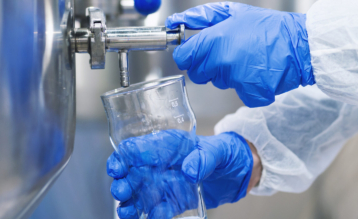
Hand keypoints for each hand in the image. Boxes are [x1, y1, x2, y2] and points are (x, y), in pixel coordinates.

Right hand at [107, 130, 253, 218]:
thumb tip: (189, 171)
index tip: (117, 169)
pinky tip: (153, 217)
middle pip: (131, 173)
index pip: (135, 148)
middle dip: (123, 183)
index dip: (122, 157)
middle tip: (122, 193)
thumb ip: (204, 158)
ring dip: (130, 204)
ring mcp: (165, 184)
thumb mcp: (218, 151)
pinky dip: (152, 215)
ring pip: (139, 194)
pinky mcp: (174, 201)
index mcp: (166, 146)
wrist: (240, 171)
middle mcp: (160, 165)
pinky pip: (158, 210)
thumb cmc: (226, 152)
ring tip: (129, 212)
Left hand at [166, 2, 314, 106]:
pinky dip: (247, 86)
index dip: (189, 55)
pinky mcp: (250, 94)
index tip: (196, 51)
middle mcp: (222, 62)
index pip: (183, 58)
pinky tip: (258, 72)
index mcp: (215, 40)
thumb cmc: (268, 26)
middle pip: (197, 74)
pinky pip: (238, 93)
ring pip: (218, 82)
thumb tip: (174, 21)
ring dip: (227, 74)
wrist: (301, 43)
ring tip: (247, 58)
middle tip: (227, 52)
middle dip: (207, 65)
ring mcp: (236, 80)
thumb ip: (200, 16)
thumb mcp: (233, 11)